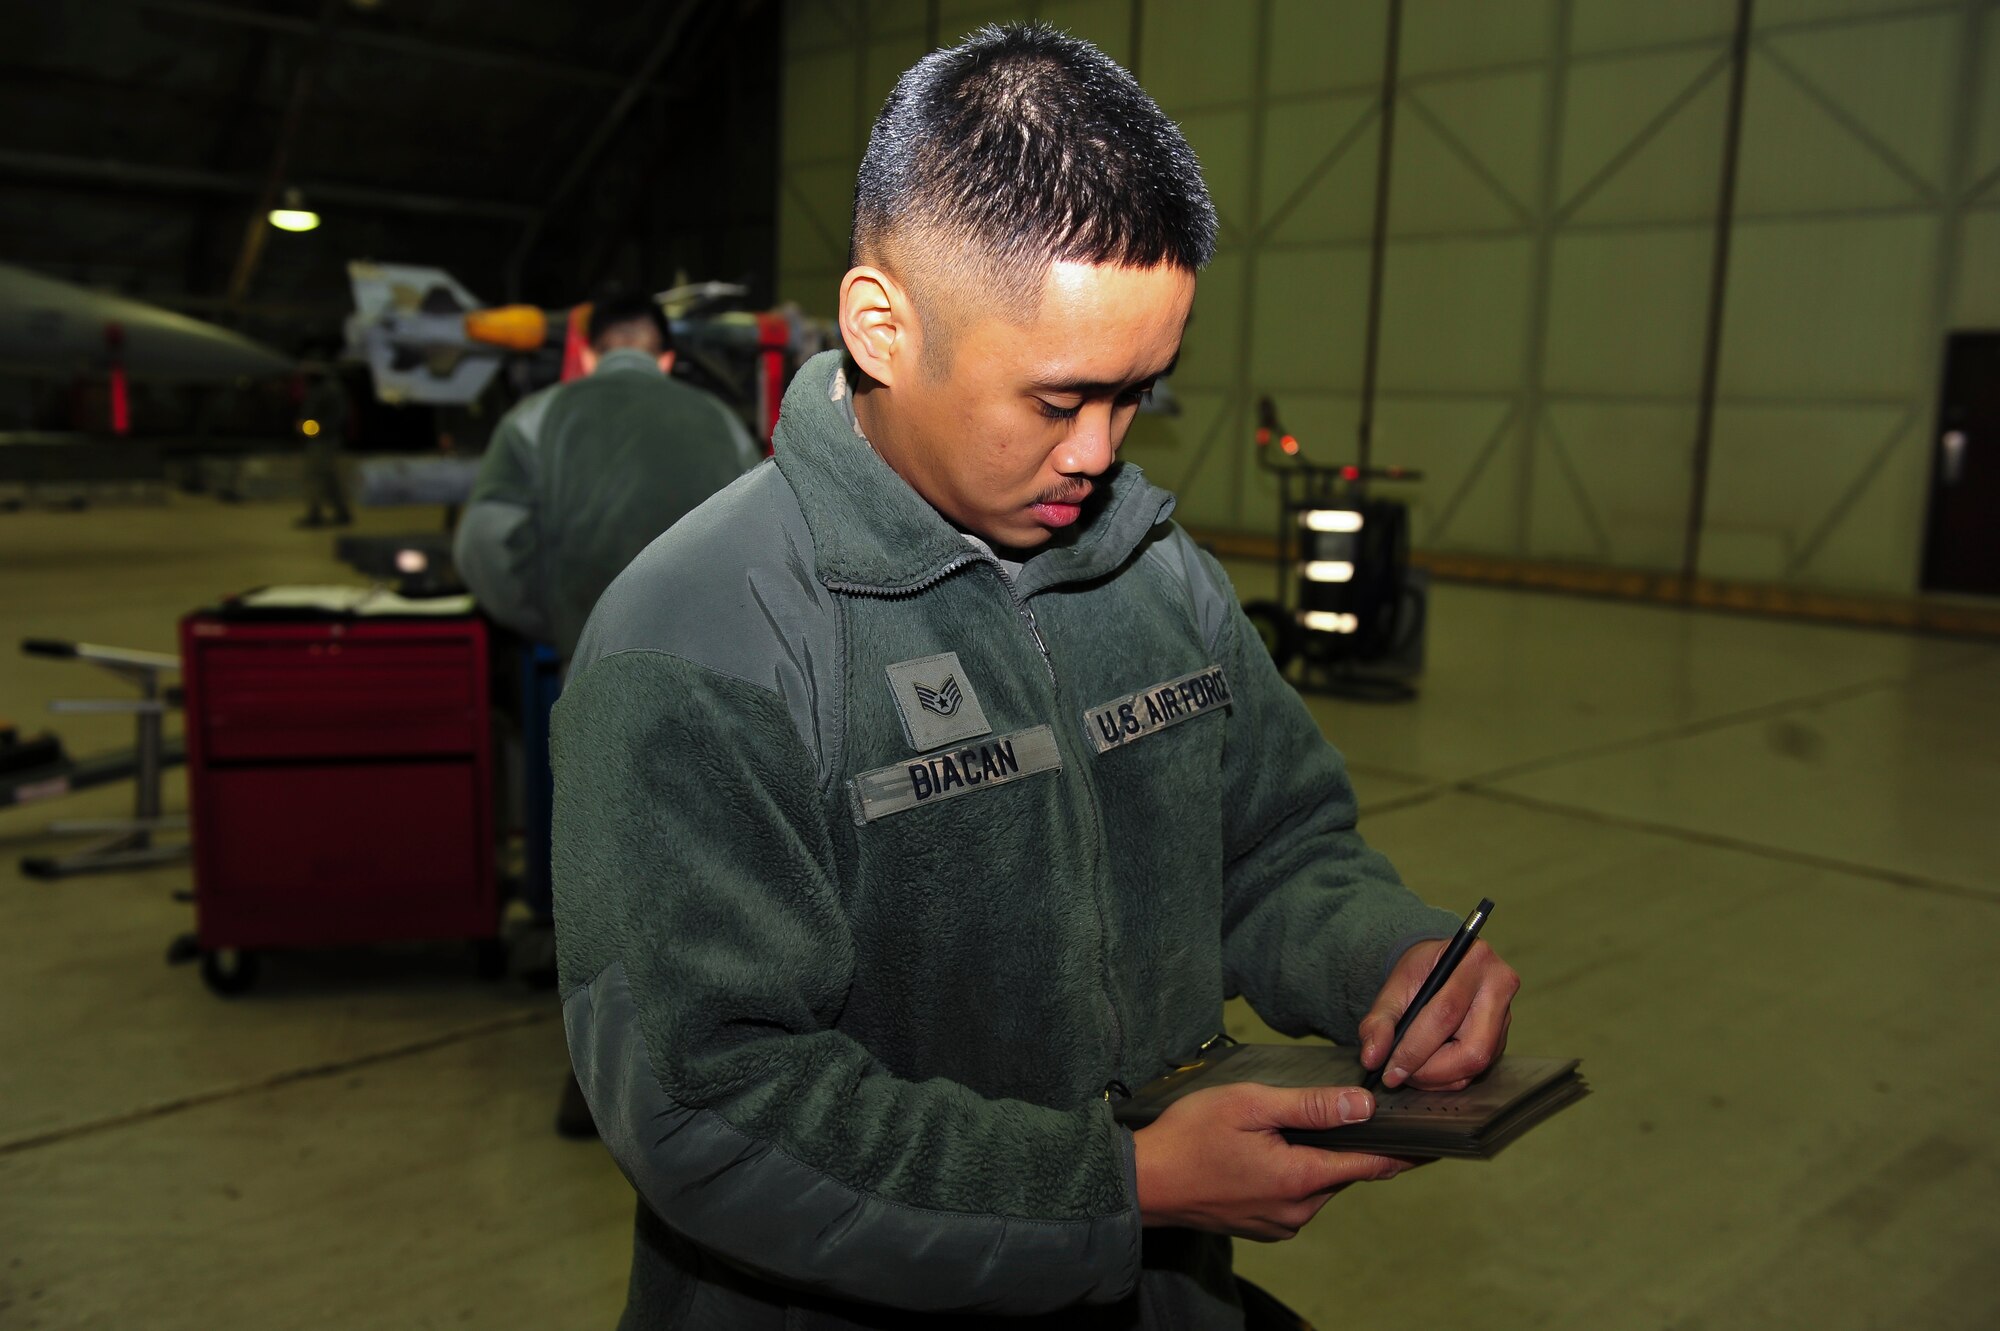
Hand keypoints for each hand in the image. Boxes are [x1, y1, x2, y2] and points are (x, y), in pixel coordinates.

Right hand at [1132, 1082, 1417, 1239]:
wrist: (1144, 1183)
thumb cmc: (1189, 1137)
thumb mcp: (1250, 1105)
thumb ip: (1311, 1107)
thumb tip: (1364, 1107)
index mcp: (1301, 1178)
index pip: (1371, 1165)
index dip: (1404, 1151)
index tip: (1435, 1141)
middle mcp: (1298, 1210)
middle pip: (1343, 1172)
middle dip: (1347, 1143)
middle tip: (1341, 1108)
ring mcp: (1280, 1223)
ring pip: (1319, 1183)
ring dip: (1316, 1157)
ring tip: (1289, 1125)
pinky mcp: (1264, 1226)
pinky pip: (1296, 1195)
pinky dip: (1295, 1172)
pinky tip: (1269, 1150)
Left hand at [1360, 939, 1518, 1090]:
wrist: (1441, 966)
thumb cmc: (1420, 972)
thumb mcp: (1393, 987)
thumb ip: (1379, 1021)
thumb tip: (1372, 1058)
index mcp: (1474, 961)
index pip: (1446, 1013)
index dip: (1416, 1048)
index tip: (1389, 1069)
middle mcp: (1500, 987)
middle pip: (1472, 1048)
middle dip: (1430, 1070)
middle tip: (1398, 1075)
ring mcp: (1506, 1016)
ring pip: (1476, 1063)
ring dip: (1437, 1077)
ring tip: (1409, 1070)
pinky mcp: (1503, 1038)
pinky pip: (1478, 1069)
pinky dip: (1447, 1077)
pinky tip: (1426, 1067)